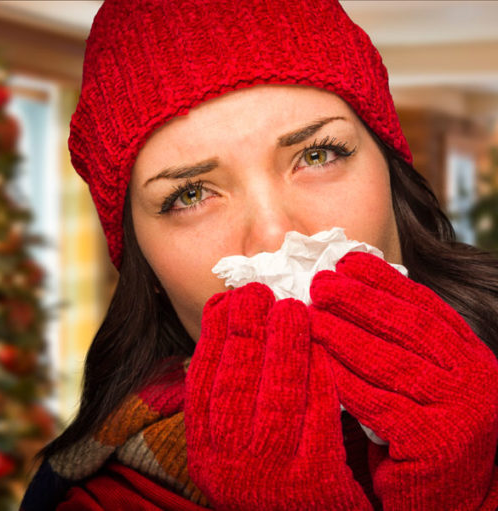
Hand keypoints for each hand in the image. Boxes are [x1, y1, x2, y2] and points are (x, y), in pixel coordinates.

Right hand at [184, 283, 371, 510]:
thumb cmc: (266, 477)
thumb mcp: (231, 446)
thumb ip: (227, 398)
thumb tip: (228, 326)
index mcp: (204, 451)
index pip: (202, 381)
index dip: (214, 335)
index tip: (227, 299)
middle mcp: (229, 464)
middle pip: (236, 382)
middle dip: (247, 329)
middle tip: (259, 291)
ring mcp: (271, 474)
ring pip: (277, 394)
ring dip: (284, 344)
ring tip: (291, 308)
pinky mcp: (314, 480)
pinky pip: (318, 415)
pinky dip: (320, 375)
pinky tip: (322, 347)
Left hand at [310, 252, 497, 509]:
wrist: (453, 502)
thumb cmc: (425, 437)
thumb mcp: (425, 384)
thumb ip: (404, 348)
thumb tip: (352, 296)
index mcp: (472, 357)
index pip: (426, 307)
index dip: (386, 281)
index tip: (349, 260)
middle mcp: (475, 378)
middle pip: (409, 327)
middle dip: (361, 300)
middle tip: (321, 282)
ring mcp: (462, 410)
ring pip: (392, 361)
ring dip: (345, 335)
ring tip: (310, 314)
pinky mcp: (437, 443)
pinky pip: (379, 404)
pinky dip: (346, 380)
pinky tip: (319, 361)